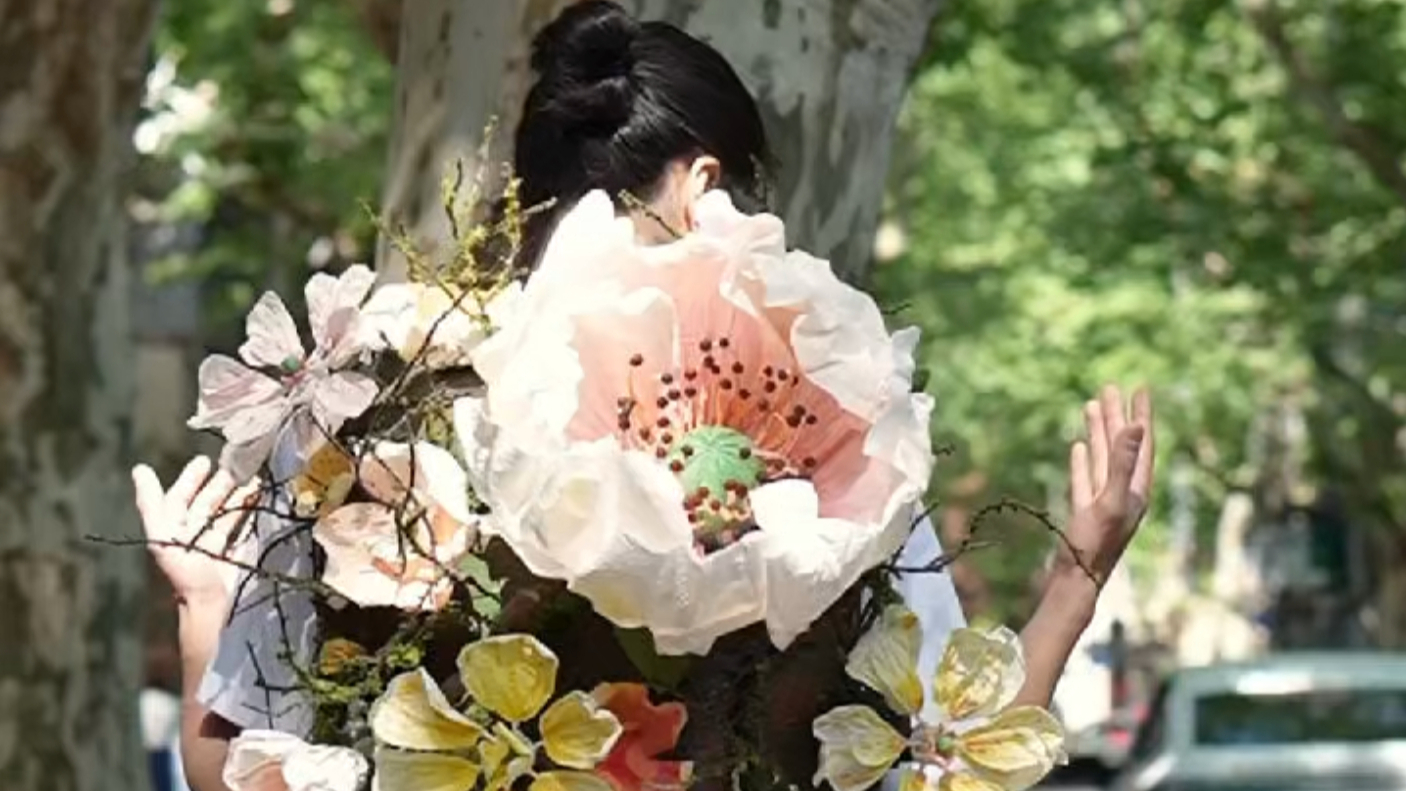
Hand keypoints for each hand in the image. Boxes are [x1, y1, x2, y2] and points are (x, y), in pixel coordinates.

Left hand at [132, 456, 261, 602]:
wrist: (211, 607)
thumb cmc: (185, 572)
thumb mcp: (162, 536)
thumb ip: (151, 504)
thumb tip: (139, 469)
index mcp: (173, 530)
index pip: (179, 498)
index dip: (189, 479)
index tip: (205, 461)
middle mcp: (193, 536)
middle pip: (206, 504)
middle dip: (221, 485)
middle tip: (239, 466)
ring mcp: (215, 545)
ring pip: (226, 514)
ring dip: (239, 496)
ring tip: (255, 480)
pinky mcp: (236, 554)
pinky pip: (243, 528)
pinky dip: (251, 513)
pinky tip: (261, 500)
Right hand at [1056, 386, 1154, 588]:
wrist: (1075, 581)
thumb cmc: (1094, 546)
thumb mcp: (1110, 501)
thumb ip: (1122, 464)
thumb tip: (1136, 426)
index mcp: (1136, 490)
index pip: (1141, 444)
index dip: (1140, 415)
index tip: (1138, 388)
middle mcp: (1124, 493)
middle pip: (1122, 446)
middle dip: (1117, 417)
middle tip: (1111, 388)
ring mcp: (1104, 502)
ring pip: (1103, 458)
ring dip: (1099, 432)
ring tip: (1091, 405)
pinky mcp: (1085, 511)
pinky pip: (1086, 478)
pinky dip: (1084, 460)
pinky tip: (1079, 446)